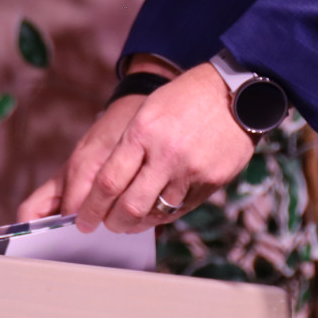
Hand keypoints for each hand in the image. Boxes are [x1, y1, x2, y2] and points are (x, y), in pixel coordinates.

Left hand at [19, 63, 255, 233]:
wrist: (234, 94)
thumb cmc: (184, 99)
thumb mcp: (148, 111)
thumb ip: (128, 146)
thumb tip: (106, 186)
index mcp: (143, 132)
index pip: (108, 182)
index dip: (91, 207)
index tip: (82, 220)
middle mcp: (165, 155)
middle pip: (129, 207)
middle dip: (111, 222)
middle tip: (103, 224)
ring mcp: (190, 172)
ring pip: (154, 214)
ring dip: (135, 223)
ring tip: (126, 220)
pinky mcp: (209, 184)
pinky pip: (179, 212)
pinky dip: (161, 216)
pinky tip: (153, 213)